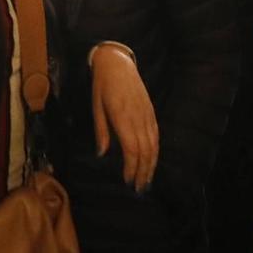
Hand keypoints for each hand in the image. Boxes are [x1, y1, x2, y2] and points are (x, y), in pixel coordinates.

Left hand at [90, 45, 158, 191]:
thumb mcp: (96, 106)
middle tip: (139, 189)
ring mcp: (147, 114)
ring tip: (147, 180)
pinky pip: (156, 135)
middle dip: (143, 172)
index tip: (127, 181)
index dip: (131, 167)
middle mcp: (138, 118)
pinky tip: (152, 161)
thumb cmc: (102, 85)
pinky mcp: (151, 112)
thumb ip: (101, 130)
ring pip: (153, 145)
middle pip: (145, 151)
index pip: (131, 149)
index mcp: (122, 117)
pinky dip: (155, 151)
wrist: (118, 63)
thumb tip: (101, 154)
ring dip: (151, 165)